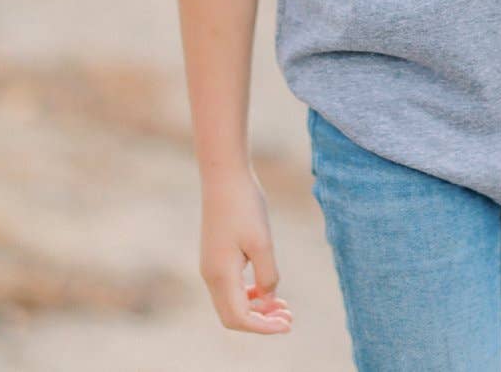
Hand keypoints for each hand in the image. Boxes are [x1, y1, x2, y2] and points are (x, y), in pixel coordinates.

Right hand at [199, 166, 293, 332]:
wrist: (224, 174)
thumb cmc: (244, 205)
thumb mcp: (262, 242)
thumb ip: (268, 274)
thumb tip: (269, 297)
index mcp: (220, 275)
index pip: (240, 318)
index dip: (264, 327)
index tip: (288, 324)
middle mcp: (211, 275)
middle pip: (233, 316)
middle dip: (260, 321)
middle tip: (289, 317)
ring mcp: (211, 265)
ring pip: (231, 303)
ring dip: (256, 308)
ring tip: (283, 305)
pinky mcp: (215, 255)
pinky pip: (230, 287)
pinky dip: (249, 294)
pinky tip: (267, 286)